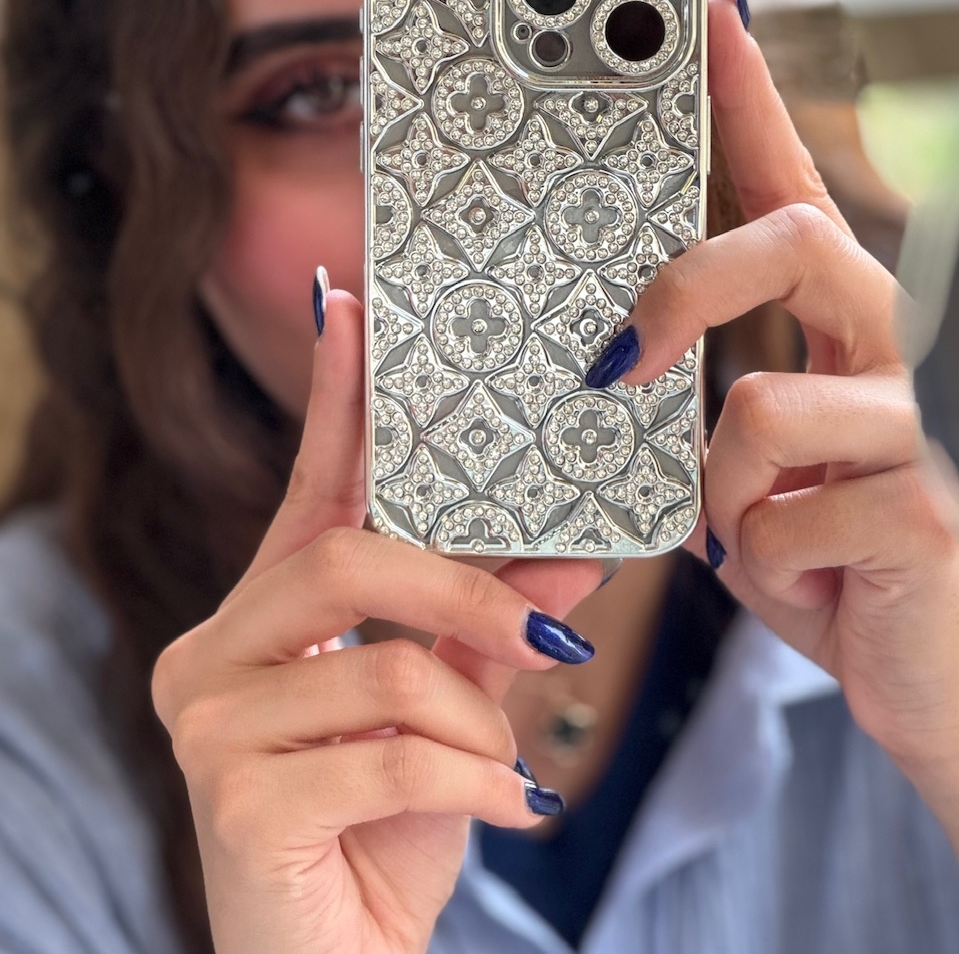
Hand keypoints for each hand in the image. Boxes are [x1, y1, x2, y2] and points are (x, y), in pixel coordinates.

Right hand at [152, 294, 603, 953]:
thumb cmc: (385, 830)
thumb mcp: (456, 712)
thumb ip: (492, 625)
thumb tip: (569, 553)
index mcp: (266, 616)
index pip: (306, 488)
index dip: (332, 397)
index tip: (351, 306)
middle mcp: (215, 653)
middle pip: (348, 560)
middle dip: (464, 590)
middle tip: (551, 634)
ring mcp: (209, 727)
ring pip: (382, 666)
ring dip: (475, 715)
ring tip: (511, 758)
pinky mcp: (232, 805)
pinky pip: (387, 758)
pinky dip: (471, 780)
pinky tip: (506, 804)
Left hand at [618, 0, 958, 838]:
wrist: (917, 669)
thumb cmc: (815, 547)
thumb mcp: (739, 461)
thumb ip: (689, 399)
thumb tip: (602, 356)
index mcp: (832, 327)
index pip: (788, 186)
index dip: (751, 97)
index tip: (706, 15)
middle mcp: (885, 350)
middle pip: (795, 239)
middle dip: (688, 287)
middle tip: (623, 360)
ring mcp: (912, 428)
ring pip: (762, 405)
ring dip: (719, 488)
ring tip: (747, 530)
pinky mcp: (920, 514)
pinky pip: (778, 518)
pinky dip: (755, 563)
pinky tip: (797, 579)